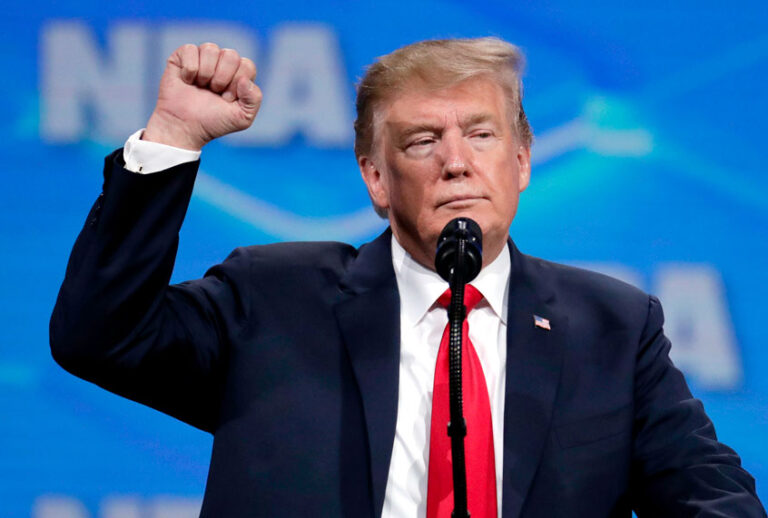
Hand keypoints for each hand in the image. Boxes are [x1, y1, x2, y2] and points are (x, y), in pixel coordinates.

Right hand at [143, 43, 261, 149]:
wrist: (184, 127)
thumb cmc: (213, 122)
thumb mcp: (242, 118)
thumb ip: (254, 99)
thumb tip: (245, 80)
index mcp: (239, 75)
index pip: (247, 65)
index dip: (236, 83)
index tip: (227, 99)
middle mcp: (222, 63)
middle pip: (231, 55)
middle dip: (222, 78)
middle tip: (213, 92)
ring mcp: (203, 58)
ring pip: (211, 49)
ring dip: (206, 73)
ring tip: (200, 87)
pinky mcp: (183, 55)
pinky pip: (190, 49)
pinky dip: (189, 70)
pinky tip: (187, 81)